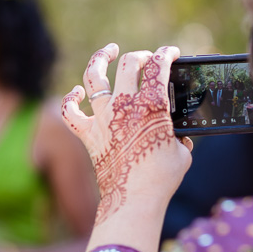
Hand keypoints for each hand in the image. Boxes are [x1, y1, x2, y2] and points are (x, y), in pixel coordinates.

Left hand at [62, 44, 191, 225]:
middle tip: (146, 60)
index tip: (171, 54)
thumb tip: (178, 134)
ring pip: (94, 76)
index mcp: (152, 105)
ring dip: (101, 59)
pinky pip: (70, 111)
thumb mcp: (182, 150)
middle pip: (129, 63)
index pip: (159, 66)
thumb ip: (179, 135)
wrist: (134, 200)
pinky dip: (70, 99)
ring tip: (109, 51)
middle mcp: (124, 105)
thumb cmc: (162, 178)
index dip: (167, 54)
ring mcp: (102, 118)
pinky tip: (77, 92)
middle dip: (140, 56)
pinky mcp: (87, 134)